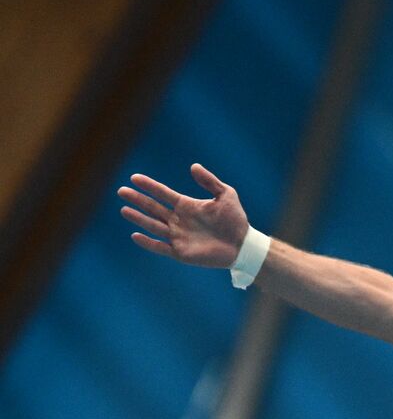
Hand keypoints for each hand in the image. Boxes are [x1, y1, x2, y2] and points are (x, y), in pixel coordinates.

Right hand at [118, 164, 250, 267]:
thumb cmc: (236, 220)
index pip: (163, 193)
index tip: (134, 178)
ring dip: (139, 218)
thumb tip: (193, 166)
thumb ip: (210, 181)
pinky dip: (148, 243)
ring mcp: (179, 237)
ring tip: (124, 209)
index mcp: (186, 206)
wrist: (243, 245)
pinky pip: (161, 247)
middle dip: (138, 200)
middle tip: (122, 191)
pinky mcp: (181, 252)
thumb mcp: (226, 195)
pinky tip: (135, 235)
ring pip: (153, 226)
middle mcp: (179, 220)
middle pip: (153, 208)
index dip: (149, 186)